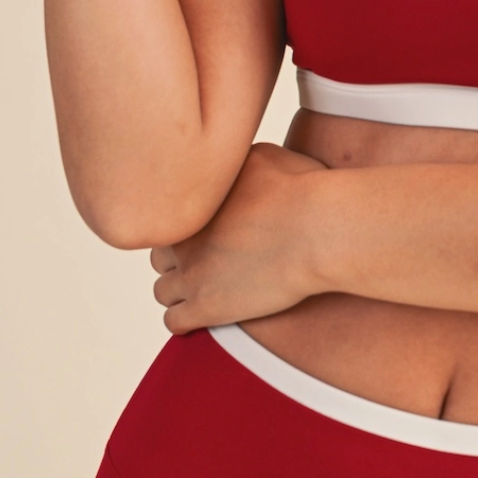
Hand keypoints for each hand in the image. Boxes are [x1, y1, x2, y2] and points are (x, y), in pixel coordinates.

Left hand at [150, 142, 329, 333]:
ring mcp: (191, 274)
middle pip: (160, 254)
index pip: (169, 217)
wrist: (318, 230)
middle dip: (180, 259)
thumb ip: (234, 165)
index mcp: (192, 202)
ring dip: (180, 291)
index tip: (209, 233)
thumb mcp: (262, 157)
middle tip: (207, 262)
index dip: (188, 228)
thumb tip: (231, 168)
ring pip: (162, 290)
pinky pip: (174, 321)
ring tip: (206, 291)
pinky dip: (185, 319)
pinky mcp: (206, 307)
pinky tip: (205, 315)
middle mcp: (182, 237)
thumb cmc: (302, 190)